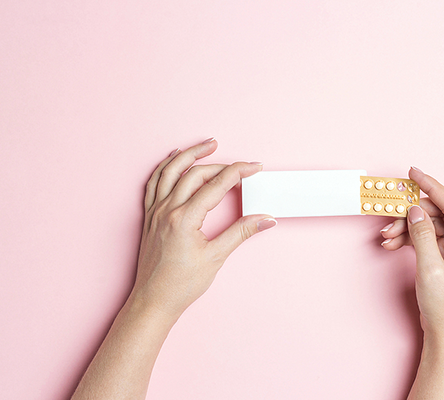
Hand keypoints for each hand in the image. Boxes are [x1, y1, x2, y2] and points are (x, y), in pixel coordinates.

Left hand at [132, 139, 276, 318]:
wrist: (153, 300)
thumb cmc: (181, 284)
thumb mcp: (216, 258)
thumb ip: (241, 232)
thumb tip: (265, 219)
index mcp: (184, 219)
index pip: (217, 185)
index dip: (238, 172)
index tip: (254, 167)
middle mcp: (167, 210)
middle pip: (196, 174)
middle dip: (221, 164)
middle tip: (241, 165)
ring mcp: (155, 211)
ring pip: (171, 171)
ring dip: (190, 154)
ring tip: (208, 145)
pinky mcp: (149, 216)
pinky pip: (154, 182)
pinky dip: (165, 167)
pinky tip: (174, 158)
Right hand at [380, 167, 443, 335]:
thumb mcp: (430, 267)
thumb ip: (422, 234)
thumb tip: (415, 209)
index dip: (432, 187)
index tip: (414, 173)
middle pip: (438, 215)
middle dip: (411, 214)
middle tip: (389, 212)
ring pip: (428, 225)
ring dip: (406, 228)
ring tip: (386, 235)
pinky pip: (425, 237)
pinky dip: (408, 238)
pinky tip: (392, 242)